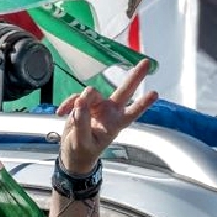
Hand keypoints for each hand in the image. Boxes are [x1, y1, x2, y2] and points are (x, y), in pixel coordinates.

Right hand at [55, 59, 157, 173]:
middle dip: (135, 77)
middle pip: (124, 91)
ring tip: (69, 113)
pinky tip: (61, 112)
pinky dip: (68, 103)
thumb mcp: (82, 143)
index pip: (132, 113)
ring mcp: (98, 106)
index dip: (143, 104)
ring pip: (91, 92)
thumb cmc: (83, 151)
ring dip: (79, 100)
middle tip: (147, 62)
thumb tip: (80, 103)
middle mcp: (110, 111)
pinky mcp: (85, 103)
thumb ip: (82, 124)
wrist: (72, 154)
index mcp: (115, 124)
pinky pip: (77, 97)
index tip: (155, 94)